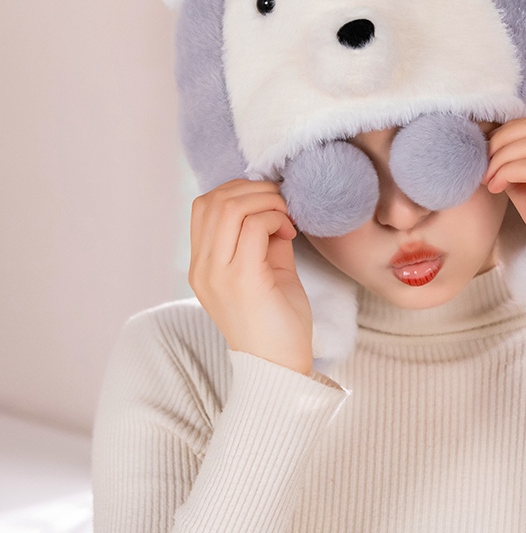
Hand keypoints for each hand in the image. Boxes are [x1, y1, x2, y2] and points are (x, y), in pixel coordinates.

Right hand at [189, 178, 313, 374]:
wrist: (279, 368)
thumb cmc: (276, 322)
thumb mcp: (266, 269)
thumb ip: (264, 237)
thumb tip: (275, 207)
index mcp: (203, 266)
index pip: (204, 206)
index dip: (238, 190)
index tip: (269, 202)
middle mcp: (203, 268)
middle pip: (214, 200)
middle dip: (254, 189)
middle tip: (282, 202)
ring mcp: (218, 274)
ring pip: (231, 208)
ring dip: (266, 201)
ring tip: (286, 216)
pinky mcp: (242, 280)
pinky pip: (254, 226)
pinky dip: (274, 218)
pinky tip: (290, 232)